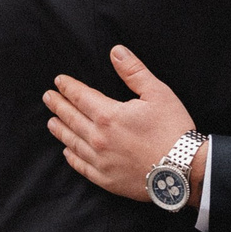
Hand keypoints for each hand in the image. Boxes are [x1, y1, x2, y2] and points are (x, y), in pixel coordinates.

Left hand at [43, 46, 200, 204]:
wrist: (183, 170)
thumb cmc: (173, 129)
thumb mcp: (158, 93)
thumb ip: (134, 72)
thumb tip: (116, 52)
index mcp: (108, 115)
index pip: (80, 97)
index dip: (68, 87)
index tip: (59, 82)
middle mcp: (98, 138)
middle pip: (71, 118)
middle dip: (58, 106)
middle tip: (48, 98)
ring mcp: (101, 161)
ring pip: (73, 142)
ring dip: (60, 130)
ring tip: (51, 122)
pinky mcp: (107, 179)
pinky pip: (82, 167)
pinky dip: (72, 157)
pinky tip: (67, 152)